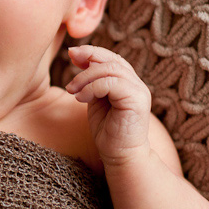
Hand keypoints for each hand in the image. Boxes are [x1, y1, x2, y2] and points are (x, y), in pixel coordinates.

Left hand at [65, 45, 151, 169]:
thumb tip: (78, 56)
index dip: (92, 52)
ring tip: (72, 90)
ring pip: (111, 69)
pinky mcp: (137, 101)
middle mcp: (136, 84)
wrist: (120, 156)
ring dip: (86, 77)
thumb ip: (91, 80)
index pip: (112, 58)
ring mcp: (139, 91)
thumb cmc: (107, 131)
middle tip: (69, 66)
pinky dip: (92, 87)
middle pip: (112, 60)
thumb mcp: (95, 99)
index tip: (72, 54)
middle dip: (88, 58)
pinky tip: (81, 98)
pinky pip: (112, 83)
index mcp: (127, 82)